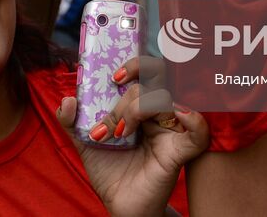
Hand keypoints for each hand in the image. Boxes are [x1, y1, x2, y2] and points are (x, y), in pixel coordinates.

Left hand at [57, 56, 208, 216]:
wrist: (120, 205)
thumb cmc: (110, 170)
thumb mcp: (85, 143)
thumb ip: (70, 120)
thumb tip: (68, 99)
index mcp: (140, 103)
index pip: (147, 69)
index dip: (135, 64)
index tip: (114, 77)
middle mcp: (158, 111)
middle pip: (154, 80)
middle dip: (126, 98)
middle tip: (111, 122)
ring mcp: (170, 129)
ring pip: (165, 98)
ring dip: (137, 110)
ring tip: (120, 134)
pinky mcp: (180, 150)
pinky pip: (198, 130)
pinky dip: (193, 120)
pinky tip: (180, 115)